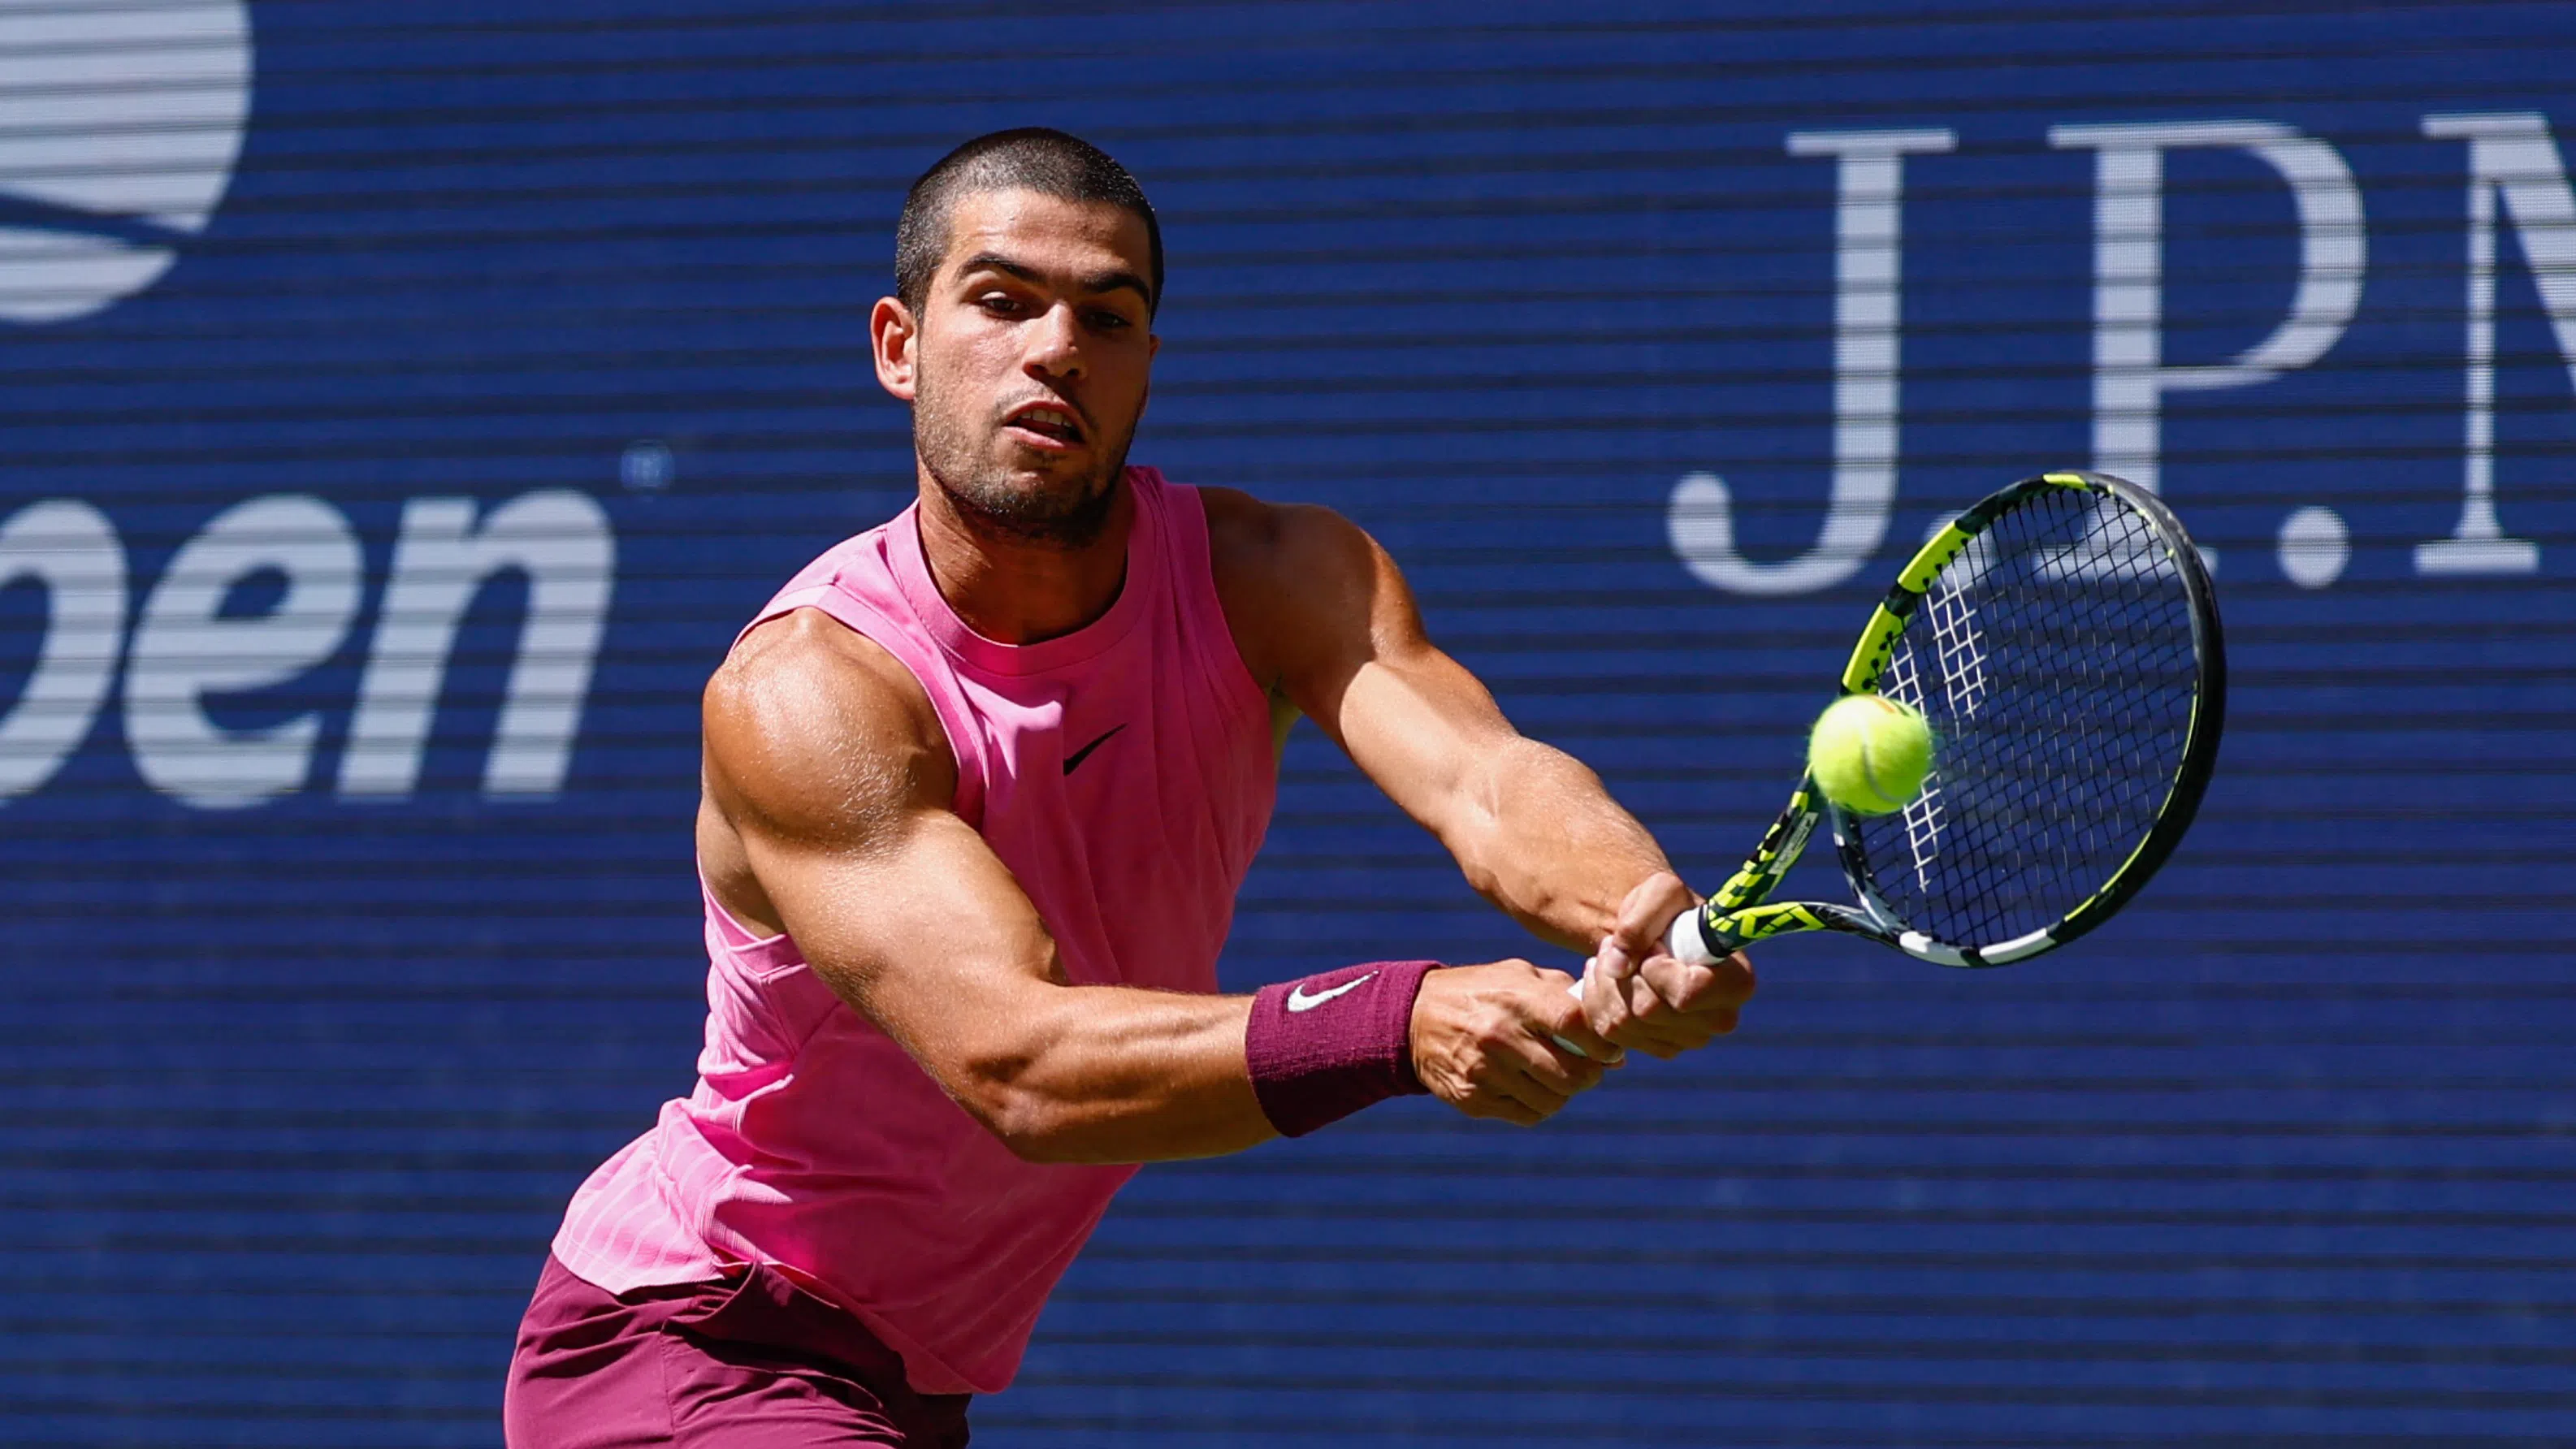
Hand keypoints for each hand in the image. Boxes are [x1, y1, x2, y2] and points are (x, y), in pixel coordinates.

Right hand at [1409, 959, 1613, 1124]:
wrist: (1413, 1018)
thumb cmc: (1480, 991)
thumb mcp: (1516, 975)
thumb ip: (1562, 993)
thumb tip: (1607, 1029)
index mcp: (1516, 998)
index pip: (1574, 1025)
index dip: (1603, 1043)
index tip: (1611, 1049)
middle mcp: (1499, 1036)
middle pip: (1572, 1073)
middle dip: (1591, 1075)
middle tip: (1590, 1068)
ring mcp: (1485, 1071)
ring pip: (1553, 1099)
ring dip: (1564, 1093)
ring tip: (1558, 1077)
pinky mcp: (1473, 1099)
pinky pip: (1527, 1114)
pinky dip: (1539, 1105)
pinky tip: (1531, 1087)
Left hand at [1580, 871, 1756, 1059]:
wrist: (1661, 932)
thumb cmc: (1671, 910)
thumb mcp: (1660, 892)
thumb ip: (1640, 919)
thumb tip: (1618, 965)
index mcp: (1736, 982)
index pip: (1686, 994)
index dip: (1656, 971)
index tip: (1653, 950)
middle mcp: (1719, 1019)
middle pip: (1647, 1011)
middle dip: (1622, 973)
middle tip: (1619, 946)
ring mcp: (1689, 1039)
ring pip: (1623, 1024)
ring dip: (1604, 984)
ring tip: (1611, 957)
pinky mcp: (1660, 1047)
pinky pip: (1610, 1035)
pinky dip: (1598, 1002)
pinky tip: (1607, 979)